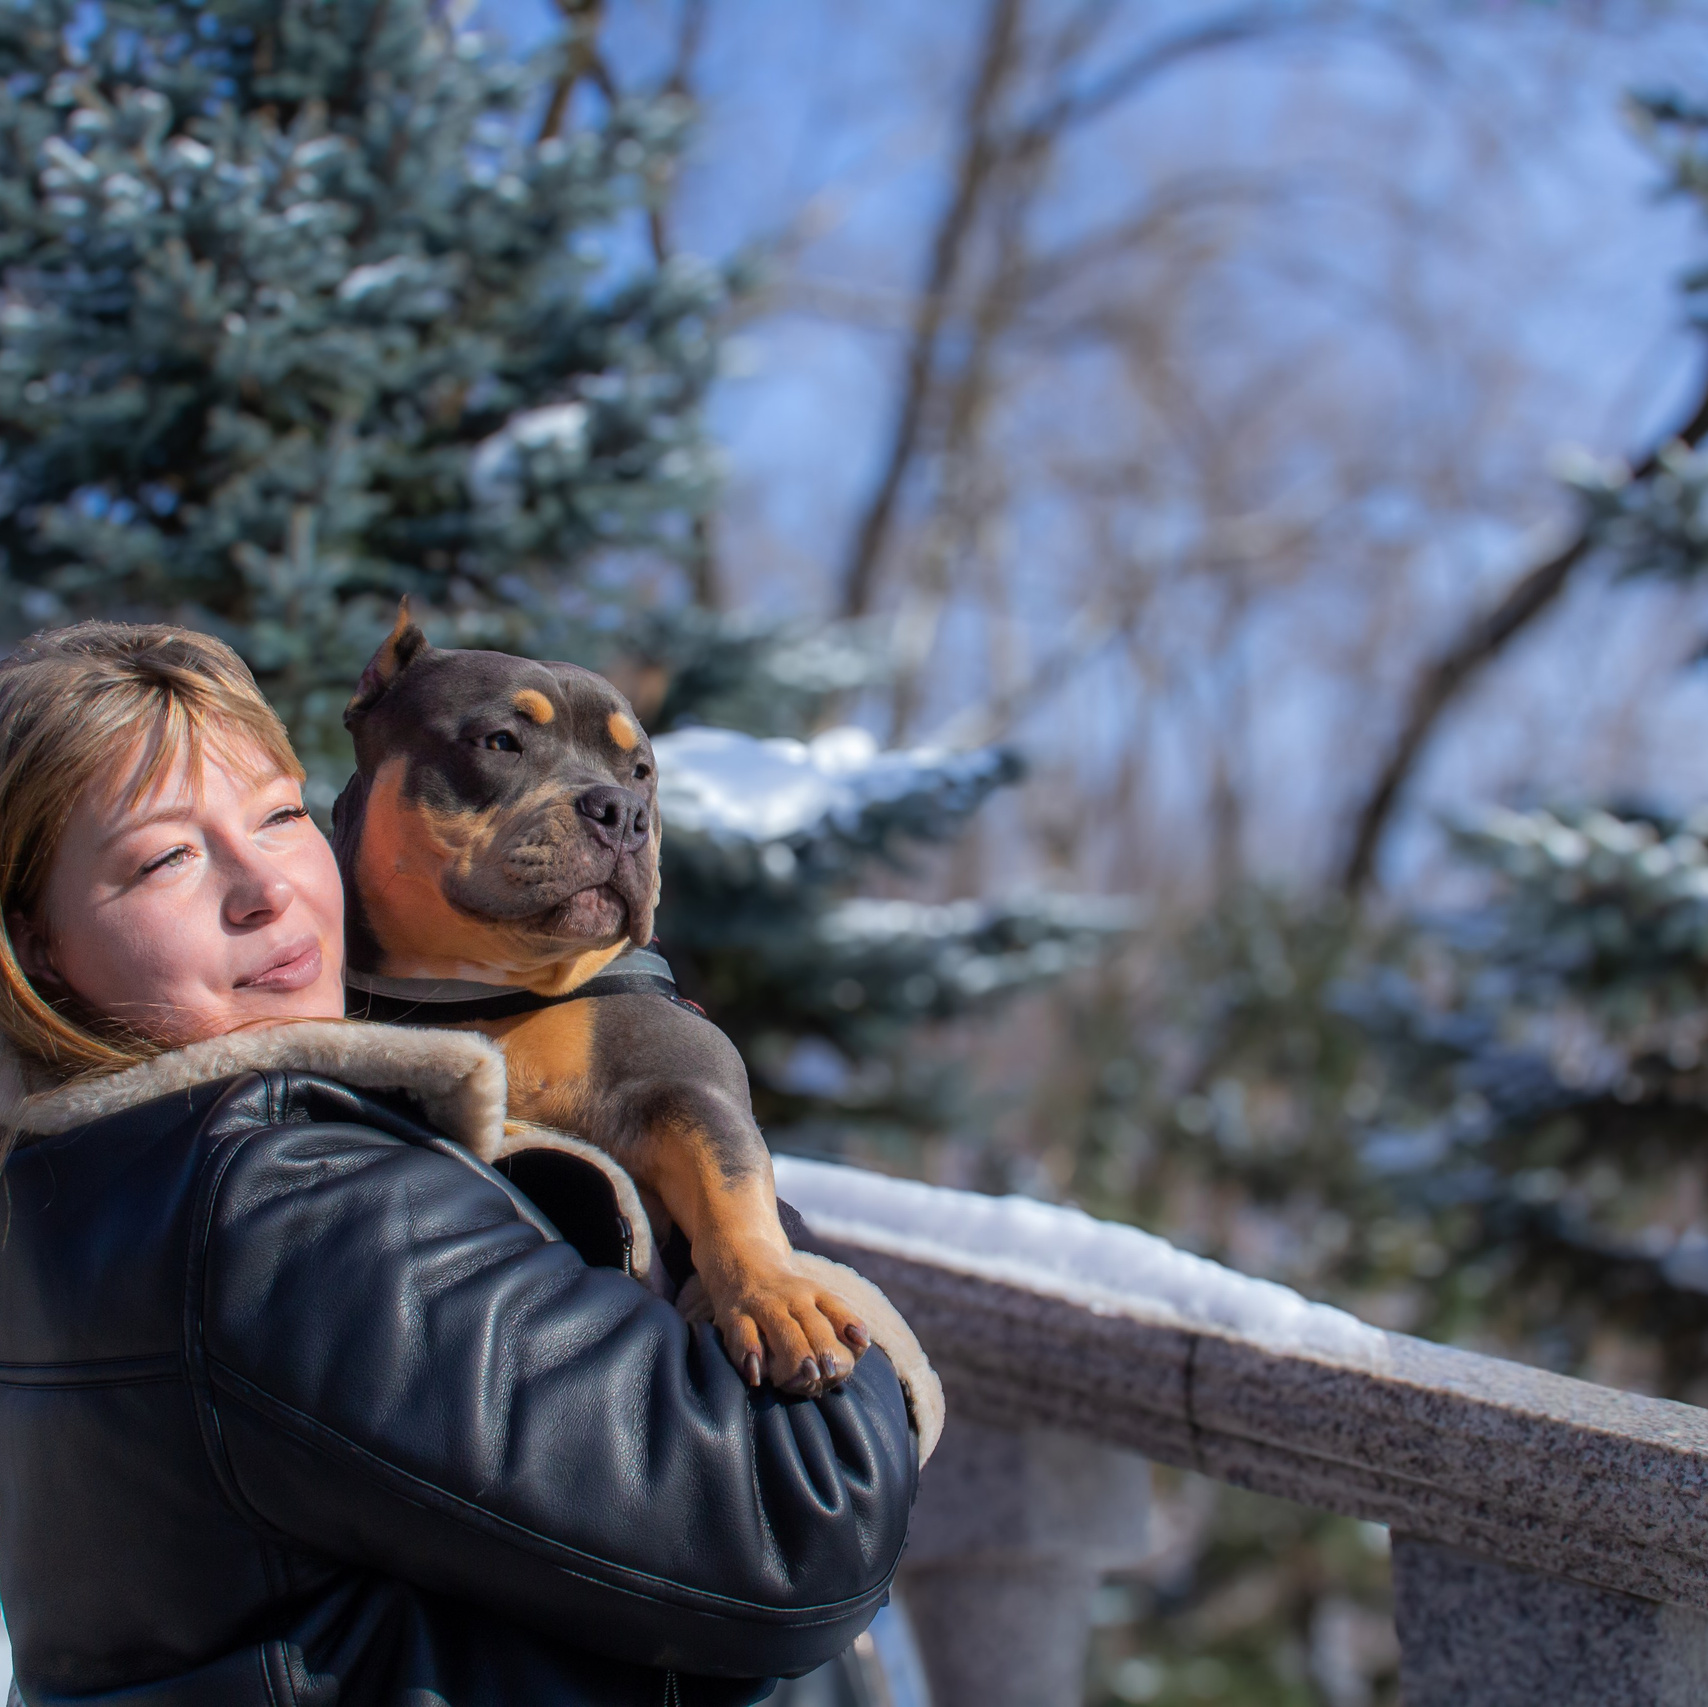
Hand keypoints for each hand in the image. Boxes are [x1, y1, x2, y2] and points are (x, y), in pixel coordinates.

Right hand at [699, 1253, 870, 1396]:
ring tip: (804, 1376)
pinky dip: (750, 1356)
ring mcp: (763, 1307)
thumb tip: (861, 1344)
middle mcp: (791, 1298)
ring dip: (795, 1358)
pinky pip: (744, 1338)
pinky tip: (758, 1376)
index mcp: (815, 1294)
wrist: (740, 1265)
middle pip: (814, 1326)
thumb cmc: (788, 1303)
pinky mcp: (735, 1318)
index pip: (837, 1310)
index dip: (850, 1328)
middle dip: (823, 1351)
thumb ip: (840, 1325)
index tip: (860, 1345)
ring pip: (783, 1333)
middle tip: (827, 1374)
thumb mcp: (815, 1303)